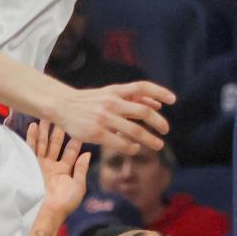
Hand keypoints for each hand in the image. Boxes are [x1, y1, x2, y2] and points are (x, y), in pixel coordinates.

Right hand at [25, 119, 89, 219]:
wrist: (46, 212)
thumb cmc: (64, 203)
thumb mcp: (78, 186)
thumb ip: (81, 169)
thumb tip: (87, 154)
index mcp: (65, 171)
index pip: (71, 151)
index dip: (75, 139)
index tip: (80, 124)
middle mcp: (52, 166)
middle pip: (55, 144)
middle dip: (58, 130)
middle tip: (62, 115)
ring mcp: (40, 166)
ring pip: (43, 144)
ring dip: (45, 131)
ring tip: (47, 116)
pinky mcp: (29, 166)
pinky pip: (30, 149)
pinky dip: (32, 137)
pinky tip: (34, 125)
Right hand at [51, 79, 173, 151]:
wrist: (63, 106)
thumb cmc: (91, 100)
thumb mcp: (112, 93)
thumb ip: (134, 98)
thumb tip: (158, 104)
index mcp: (116, 91)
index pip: (142, 87)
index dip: (160, 92)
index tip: (173, 100)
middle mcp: (112, 103)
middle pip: (143, 112)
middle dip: (159, 123)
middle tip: (166, 130)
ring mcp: (104, 119)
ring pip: (135, 131)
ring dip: (150, 140)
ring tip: (158, 145)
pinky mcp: (96, 134)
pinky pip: (121, 143)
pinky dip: (132, 147)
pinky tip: (136, 148)